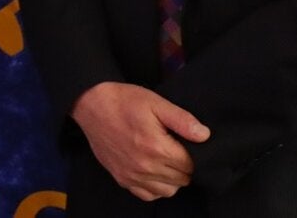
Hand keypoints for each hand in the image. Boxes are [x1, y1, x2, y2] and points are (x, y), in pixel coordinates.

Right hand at [71, 82, 209, 201]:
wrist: (91, 105)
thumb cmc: (124, 101)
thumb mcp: (155, 102)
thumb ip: (182, 120)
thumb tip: (204, 135)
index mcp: (157, 148)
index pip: (191, 165)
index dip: (192, 153)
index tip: (184, 142)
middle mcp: (145, 167)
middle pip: (182, 179)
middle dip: (184, 165)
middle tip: (175, 147)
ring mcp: (133, 176)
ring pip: (168, 191)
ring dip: (172, 178)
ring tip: (165, 158)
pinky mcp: (122, 179)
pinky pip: (148, 195)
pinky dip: (155, 187)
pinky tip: (153, 170)